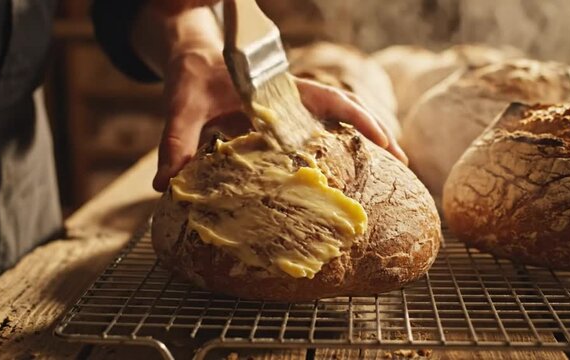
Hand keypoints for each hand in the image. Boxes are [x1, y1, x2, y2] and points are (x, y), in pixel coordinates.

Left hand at [151, 49, 406, 191]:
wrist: (191, 59)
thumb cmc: (191, 76)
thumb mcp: (184, 104)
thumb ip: (176, 140)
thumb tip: (166, 184)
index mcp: (278, 90)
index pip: (330, 100)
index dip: (361, 119)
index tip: (387, 141)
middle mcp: (289, 101)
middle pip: (344, 115)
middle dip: (375, 136)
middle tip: (404, 167)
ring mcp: (287, 113)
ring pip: (333, 125)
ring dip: (359, 145)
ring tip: (385, 175)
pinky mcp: (278, 124)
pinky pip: (313, 136)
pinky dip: (333, 151)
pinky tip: (338, 177)